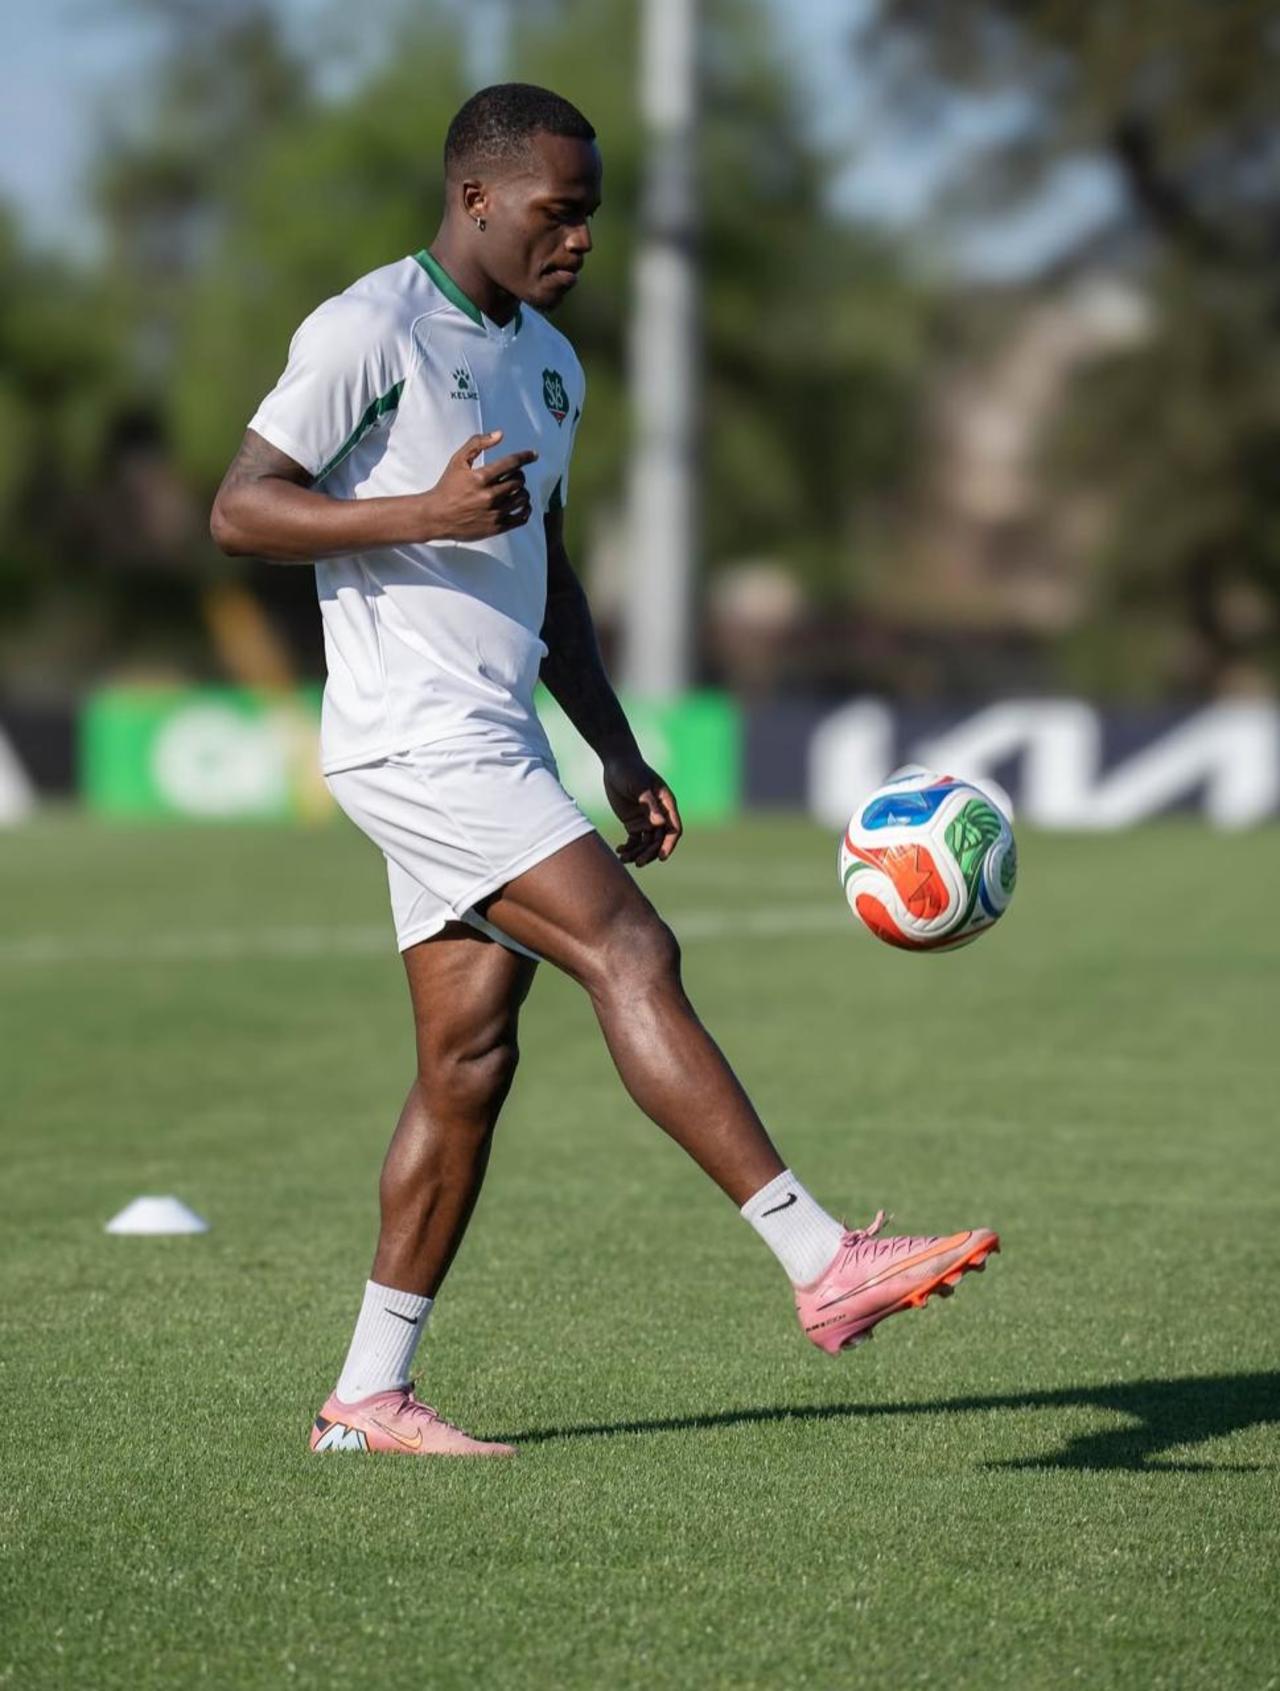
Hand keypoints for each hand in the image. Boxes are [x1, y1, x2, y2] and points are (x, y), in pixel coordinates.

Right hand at [419, 430, 536, 539]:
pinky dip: (526, 509)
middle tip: (514, 476)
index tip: (533, 455)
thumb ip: (477, 443)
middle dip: (519, 475)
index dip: (525, 457)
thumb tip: (499, 434)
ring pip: (522, 498)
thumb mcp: (458, 460)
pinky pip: (521, 518)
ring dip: (522, 491)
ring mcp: (494, 513)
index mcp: (480, 478)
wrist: (436, 516)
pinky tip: (522, 505)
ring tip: (516, 490)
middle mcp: (489, 496)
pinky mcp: (496, 527)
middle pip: (518, 481)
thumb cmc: (447, 487)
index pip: (511, 463)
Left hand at [603, 753, 683, 866]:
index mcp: (666, 805)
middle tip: (638, 862)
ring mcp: (646, 820)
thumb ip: (650, 805)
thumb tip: (660, 823)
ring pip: (646, 843)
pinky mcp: (633, 822)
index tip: (661, 857)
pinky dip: (628, 848)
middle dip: (650, 852)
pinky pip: (634, 840)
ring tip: (624, 859)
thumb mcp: (639, 787)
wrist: (616, 763)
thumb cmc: (631, 771)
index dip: (669, 844)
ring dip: (637, 853)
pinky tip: (619, 851)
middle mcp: (659, 815)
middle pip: (659, 840)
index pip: (673, 829)